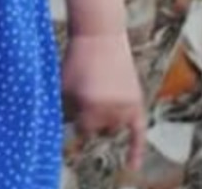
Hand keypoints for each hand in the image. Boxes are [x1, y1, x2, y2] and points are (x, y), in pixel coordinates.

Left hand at [62, 32, 145, 170]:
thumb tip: (61, 131)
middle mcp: (110, 110)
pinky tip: (131, 166)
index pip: (82, 130)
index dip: (75, 119)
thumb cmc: (76, 59)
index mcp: (89, 106)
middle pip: (98, 128)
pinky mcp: (136, 102)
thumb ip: (62, 109)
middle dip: (90, 114)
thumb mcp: (63, 83)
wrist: (100, 36)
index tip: (72, 111)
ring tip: (100, 92)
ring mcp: (125, 107)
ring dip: (106, 117)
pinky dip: (135, 150)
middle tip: (87, 90)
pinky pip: (139, 132)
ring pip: (114, 127)